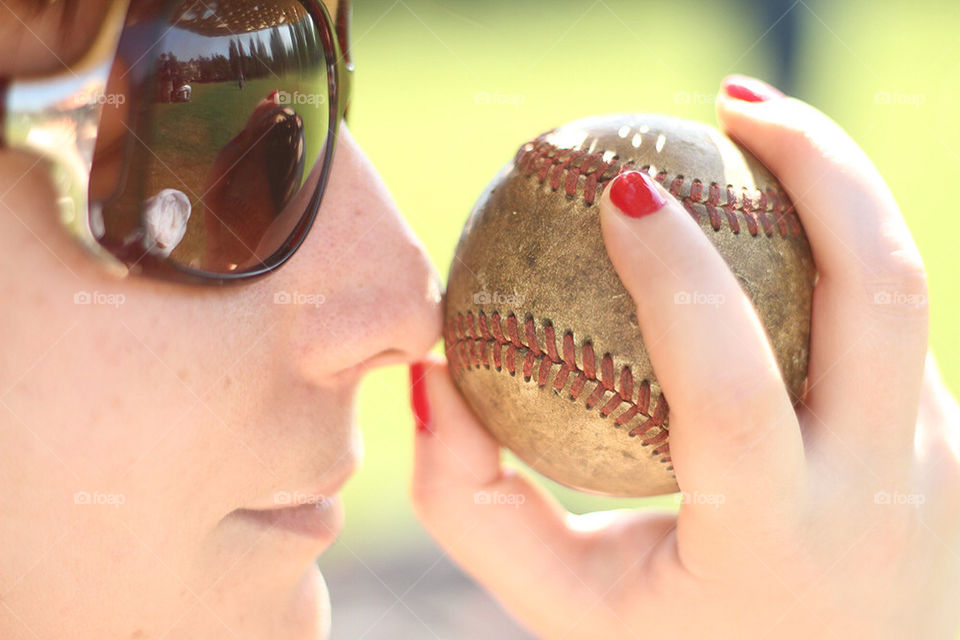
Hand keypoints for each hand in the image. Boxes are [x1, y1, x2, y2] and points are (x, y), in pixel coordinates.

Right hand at [410, 76, 959, 638]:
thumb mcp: (565, 607)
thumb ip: (476, 508)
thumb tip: (435, 378)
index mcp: (775, 539)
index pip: (731, 385)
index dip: (675, 275)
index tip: (619, 189)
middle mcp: (881, 491)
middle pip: (881, 286)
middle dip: (817, 163)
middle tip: (729, 104)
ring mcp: (937, 462)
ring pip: (897, 290)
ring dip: (833, 190)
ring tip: (752, 136)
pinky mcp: (952, 444)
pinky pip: (885, 326)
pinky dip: (829, 258)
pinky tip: (769, 248)